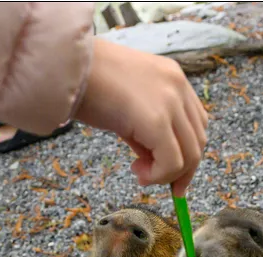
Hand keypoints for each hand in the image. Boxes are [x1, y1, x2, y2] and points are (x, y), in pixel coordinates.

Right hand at [73, 40, 207, 195]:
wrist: (64, 68)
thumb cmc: (86, 85)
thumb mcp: (128, 105)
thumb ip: (147, 130)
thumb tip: (155, 163)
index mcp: (173, 78)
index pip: (196, 123)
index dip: (188, 153)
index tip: (172, 173)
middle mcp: (178, 86)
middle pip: (198, 141)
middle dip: (183, 170)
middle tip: (158, 182)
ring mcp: (171, 101)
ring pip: (190, 155)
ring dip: (168, 174)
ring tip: (140, 174)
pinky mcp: (157, 120)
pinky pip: (172, 161)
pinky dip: (159, 175)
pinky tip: (138, 173)